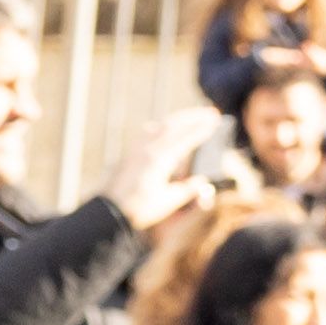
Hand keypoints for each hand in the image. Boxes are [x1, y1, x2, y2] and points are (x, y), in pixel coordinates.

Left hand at [108, 108, 222, 223]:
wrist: (108, 212)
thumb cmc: (138, 209)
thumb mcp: (168, 202)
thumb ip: (187, 189)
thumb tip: (202, 182)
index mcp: (161, 159)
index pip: (187, 138)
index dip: (203, 129)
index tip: (216, 122)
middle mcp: (149, 149)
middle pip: (175, 124)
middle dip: (194, 117)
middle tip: (211, 112)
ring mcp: (138, 148)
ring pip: (162, 124)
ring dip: (179, 118)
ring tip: (193, 115)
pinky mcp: (131, 152)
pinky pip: (148, 131)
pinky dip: (162, 125)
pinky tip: (163, 127)